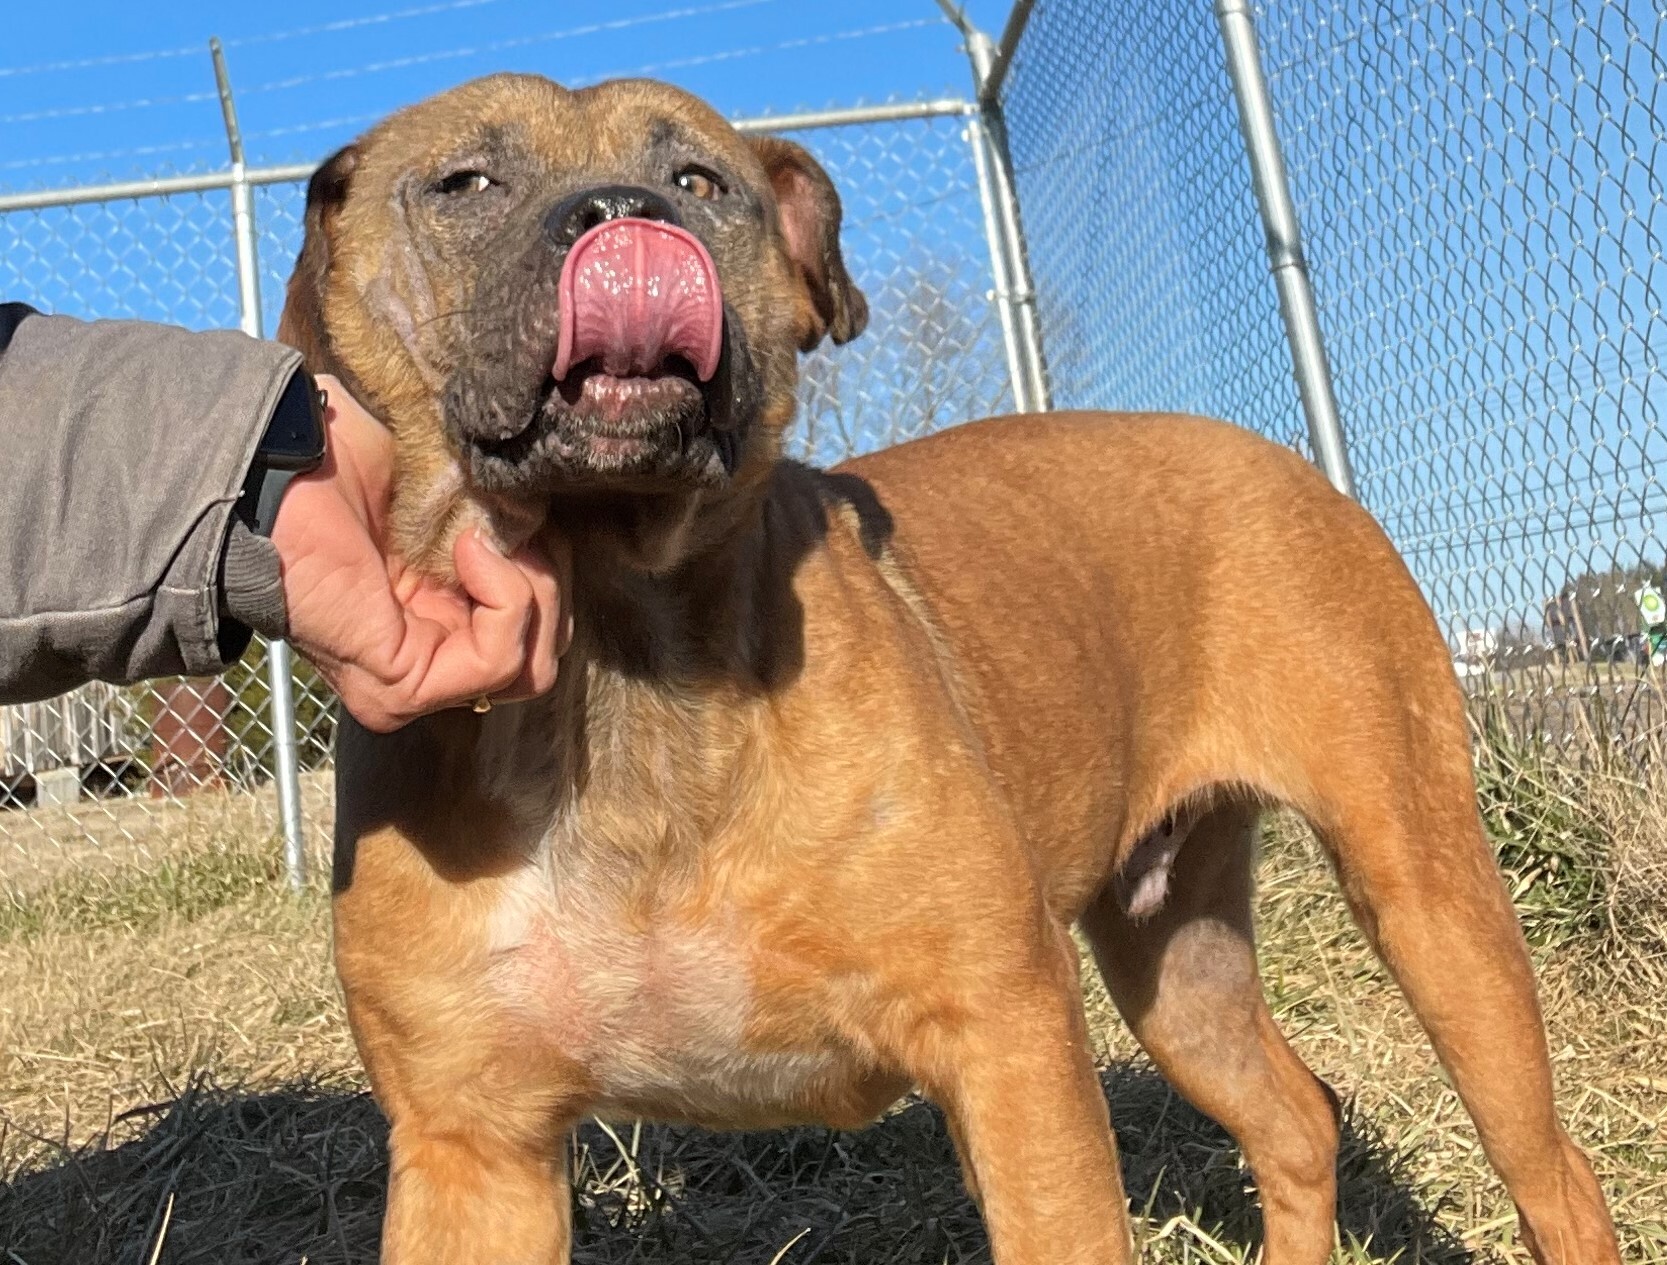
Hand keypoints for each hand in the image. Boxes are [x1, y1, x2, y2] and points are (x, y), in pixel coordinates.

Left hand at [270, 375, 568, 732]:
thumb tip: (543, 509)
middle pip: (542, 655)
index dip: (544, 571)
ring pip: (531, 669)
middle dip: (547, 585)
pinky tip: (467, 551)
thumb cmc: (334, 465)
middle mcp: (431, 658)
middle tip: (511, 530)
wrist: (271, 471)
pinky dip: (504, 597)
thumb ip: (493, 506)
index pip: (533, 626)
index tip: (523, 515)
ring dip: (530, 593)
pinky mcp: (406, 688)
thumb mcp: (443, 481)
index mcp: (438, 614)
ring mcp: (418, 684)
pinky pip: (499, 660)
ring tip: (482, 541)